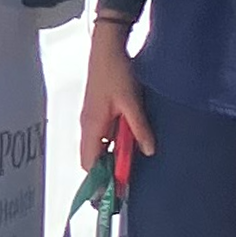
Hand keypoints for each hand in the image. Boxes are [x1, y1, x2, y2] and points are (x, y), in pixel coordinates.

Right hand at [81, 25, 153, 180]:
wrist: (107, 47)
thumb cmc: (116, 73)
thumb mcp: (132, 102)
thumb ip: (139, 128)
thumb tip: (149, 151)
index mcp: (91, 125)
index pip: (88, 162)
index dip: (99, 178)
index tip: (116, 189)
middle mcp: (87, 124)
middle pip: (93, 157)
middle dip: (108, 169)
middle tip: (129, 178)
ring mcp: (91, 117)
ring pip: (98, 145)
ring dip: (113, 154)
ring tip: (133, 160)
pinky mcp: (98, 110)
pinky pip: (103, 134)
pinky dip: (114, 142)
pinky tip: (131, 139)